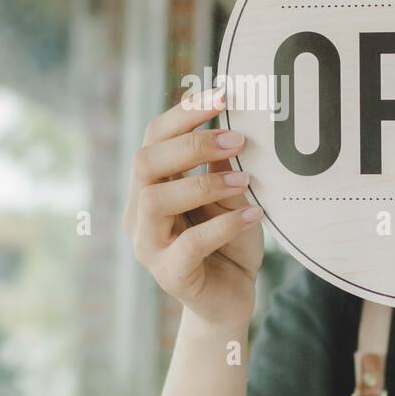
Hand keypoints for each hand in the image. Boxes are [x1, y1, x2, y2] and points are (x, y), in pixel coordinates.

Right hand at [123, 90, 264, 328]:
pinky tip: (254, 214)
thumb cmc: (228, 244)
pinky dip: (224, 225)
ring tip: (244, 179)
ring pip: (156, 200)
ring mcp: (150, 246)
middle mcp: (140, 213)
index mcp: (150, 186)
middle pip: (145, 162)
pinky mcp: (171, 275)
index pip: (153, 138)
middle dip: (191, 144)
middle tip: (237, 138)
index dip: (184, 113)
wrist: (230, 301)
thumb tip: (233, 119)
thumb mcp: (229, 196)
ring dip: (203, 183)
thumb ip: (222, 165)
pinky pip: (190, 244)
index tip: (222, 94)